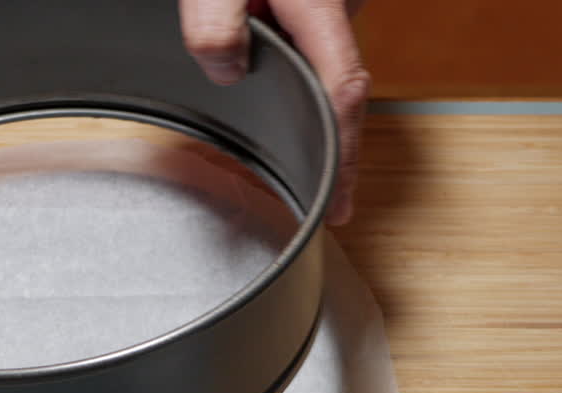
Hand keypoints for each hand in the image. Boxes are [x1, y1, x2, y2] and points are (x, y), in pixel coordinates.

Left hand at [179, 0, 368, 224]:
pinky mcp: (303, 4)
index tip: (340, 203)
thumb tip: (226, 70)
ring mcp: (320, 8)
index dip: (345, 153)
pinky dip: (300, 90)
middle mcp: (328, 9)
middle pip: (341, 93)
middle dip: (333, 147)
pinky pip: (309, 57)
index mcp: (316, 6)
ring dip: (314, 116)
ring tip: (309, 167)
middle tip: (329, 201)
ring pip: (324, 75)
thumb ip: (216, 23)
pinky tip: (281, 109)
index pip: (341, 92)